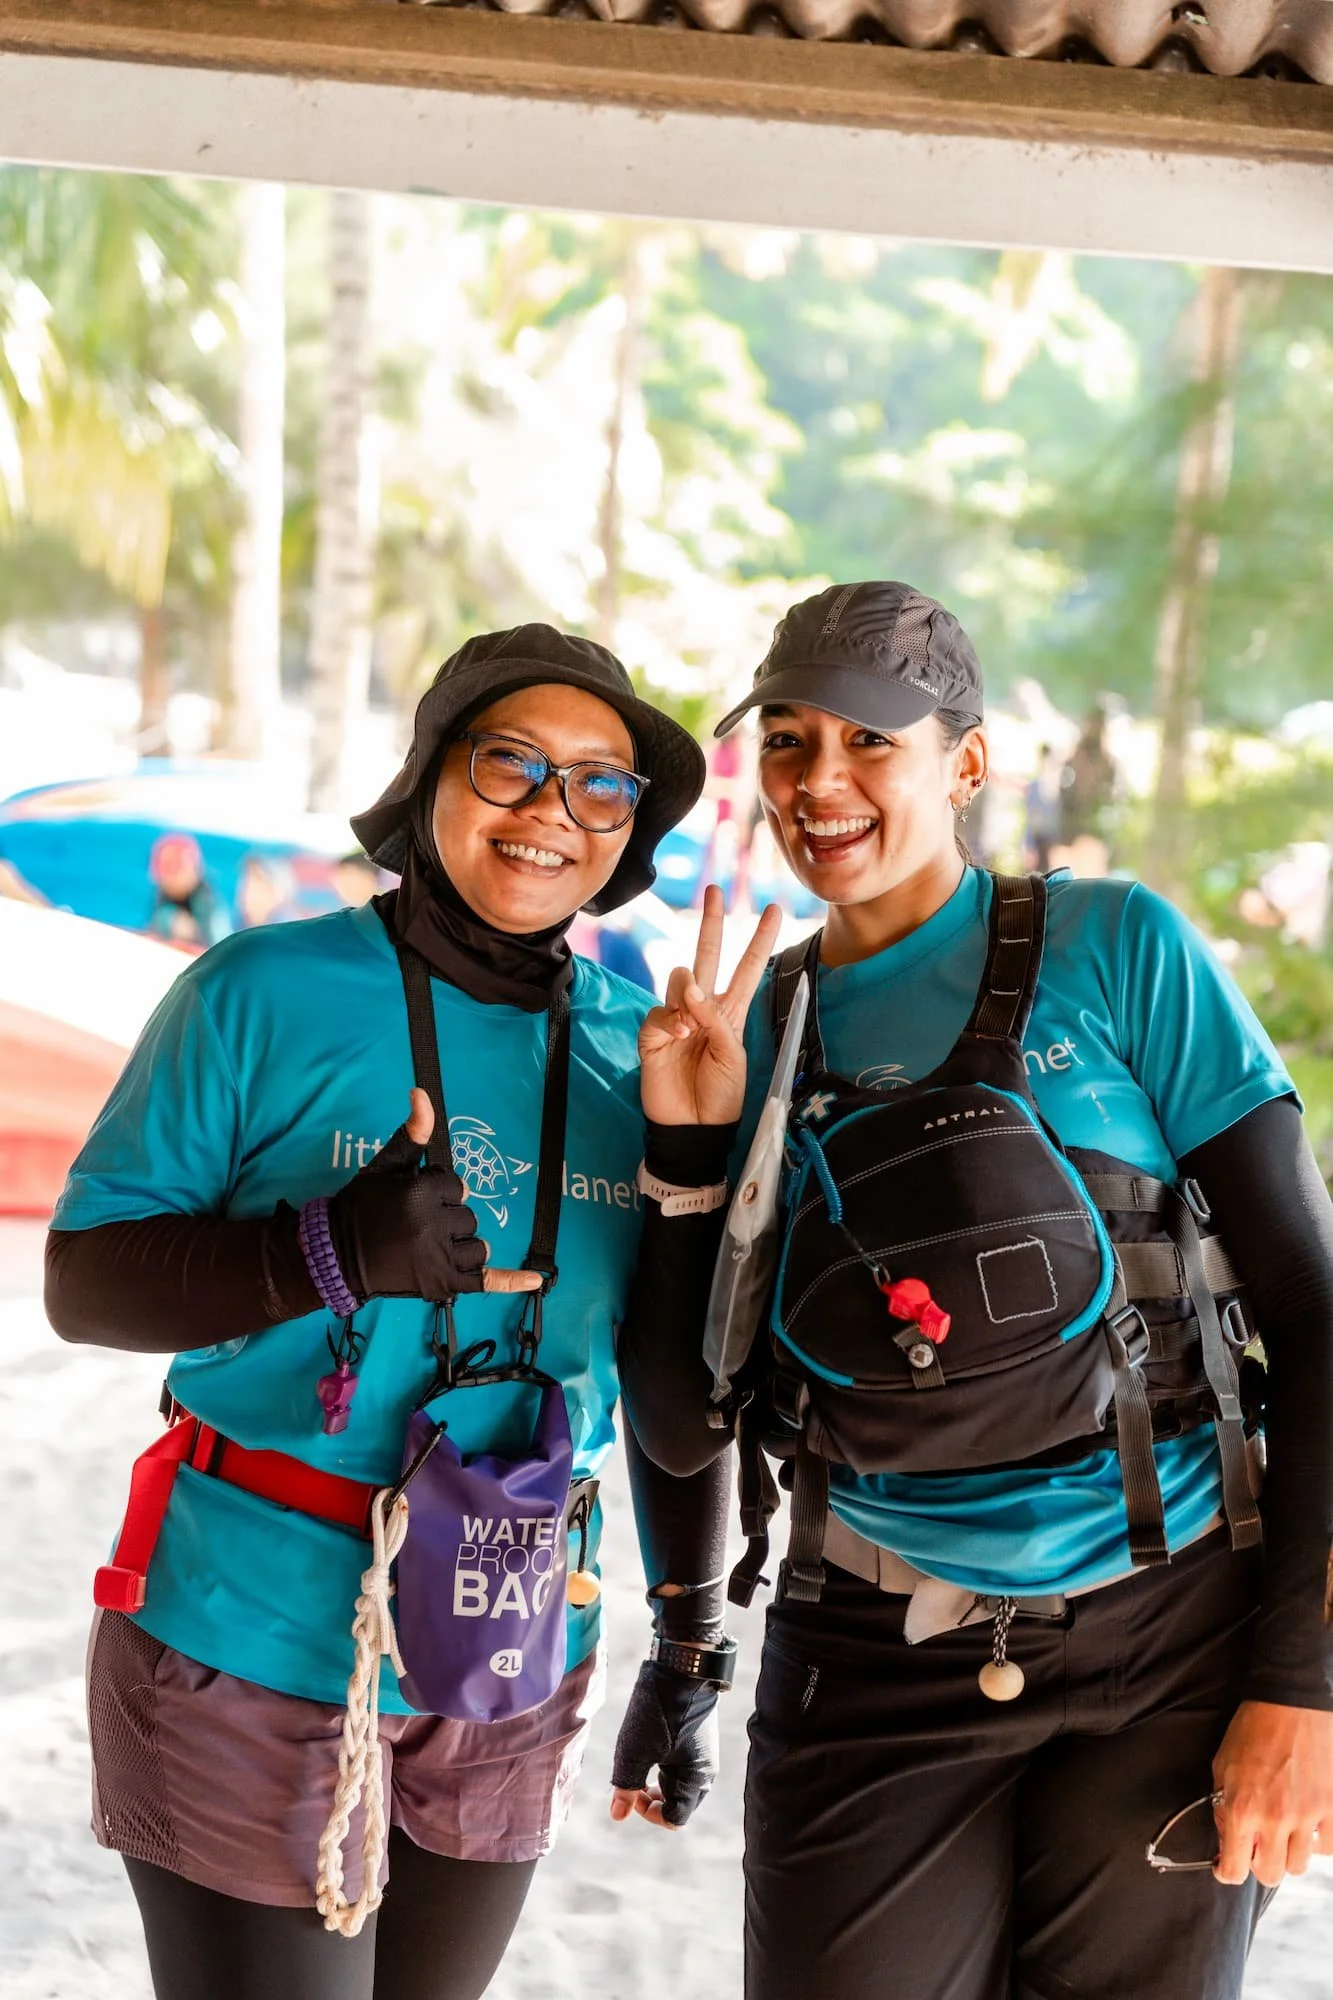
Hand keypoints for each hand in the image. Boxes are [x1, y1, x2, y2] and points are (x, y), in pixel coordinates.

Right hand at [327, 1090, 540, 1302]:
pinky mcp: (442, 1284)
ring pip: (477, 1245)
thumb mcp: (384, 1165)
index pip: (456, 1186)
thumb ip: (412, 1135)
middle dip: (448, 1219)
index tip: (412, 1203)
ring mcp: (440, 1258)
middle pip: (468, 1216)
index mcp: (421, 1193)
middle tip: (415, 1228)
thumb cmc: (361, 1207)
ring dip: (461, 1245)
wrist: (336, 1255)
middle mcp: (434, 1226)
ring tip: (431, 1248)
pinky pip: (485, 1281)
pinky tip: (534, 1279)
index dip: (436, 1193)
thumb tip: (422, 1094)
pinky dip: (509, 1281)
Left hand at [608, 1660, 719, 1830]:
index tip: (632, 1795)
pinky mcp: (698, 1737)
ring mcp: (703, 1752)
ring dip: (659, 1785)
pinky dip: (665, 1768)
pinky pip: (683, 1765)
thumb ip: (626, 1785)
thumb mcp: (635, 1749)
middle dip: (655, 1802)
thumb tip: (618, 1816)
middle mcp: (705, 1769)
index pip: (675, 1818)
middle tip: (634, 1785)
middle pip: (680, 1804)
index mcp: (696, 1778)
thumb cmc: (659, 1710)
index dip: (650, 1815)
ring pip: (680, 1784)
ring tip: (638, 1767)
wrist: (682, 1665)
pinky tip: (649, 1750)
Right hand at [639, 887, 781, 1126]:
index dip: (759, 940)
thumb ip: (716, 1020)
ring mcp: (676, 1018)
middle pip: (708, 955)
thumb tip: (690, 990)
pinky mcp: (653, 1033)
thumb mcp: (734, 1056)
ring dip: (688, 994)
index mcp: (730, 1013)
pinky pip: (660, 1010)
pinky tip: (677, 1039)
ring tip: (691, 1028)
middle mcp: (702, 1009)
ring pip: (680, 979)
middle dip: (712, 922)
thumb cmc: (721, 1096)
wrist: (693, 1127)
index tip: (773, 910)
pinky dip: (670, 1021)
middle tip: (715, 890)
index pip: (748, 969)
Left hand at [1212, 1699, 1332, 1884]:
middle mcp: (1274, 1818)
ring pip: (1299, 1866)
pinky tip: (1308, 1825)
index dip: (1228, 1872)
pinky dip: (1317, 1843)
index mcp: (1241, 1808)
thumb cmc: (1252, 1729)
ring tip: (1284, 1831)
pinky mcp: (1331, 1807)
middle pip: (1269, 1874)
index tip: (1227, 1866)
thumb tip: (1229, 1838)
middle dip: (1259, 1864)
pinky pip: (1327, 1848)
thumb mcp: (1222, 1766)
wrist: (1288, 1702)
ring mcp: (1307, 1816)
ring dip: (1288, 1853)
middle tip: (1258, 1846)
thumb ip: (1223, 1807)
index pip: (1234, 1870)